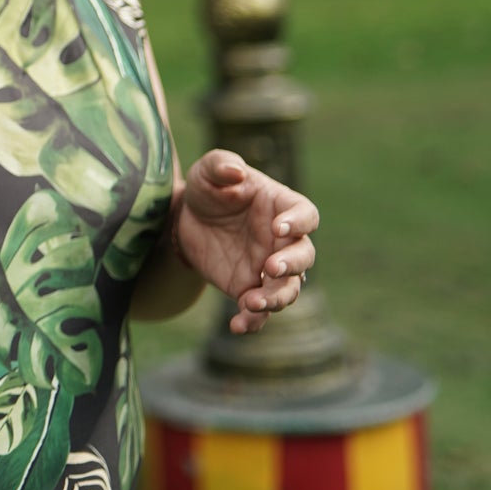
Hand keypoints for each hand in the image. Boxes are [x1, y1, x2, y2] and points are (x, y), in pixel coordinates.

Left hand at [173, 150, 318, 335]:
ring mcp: (268, 268)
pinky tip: (237, 325)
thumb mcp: (208, 170)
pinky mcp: (249, 288)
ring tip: (253, 302)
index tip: (279, 227)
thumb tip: (236, 171)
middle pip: (304, 256)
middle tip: (270, 267)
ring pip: (288, 289)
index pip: (305, 215)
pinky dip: (253, 320)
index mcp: (281, 207)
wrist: (185, 218)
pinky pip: (259, 310)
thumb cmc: (207, 188)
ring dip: (277, 298)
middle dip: (292, 265)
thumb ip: (221, 164)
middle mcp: (282, 241)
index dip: (298, 223)